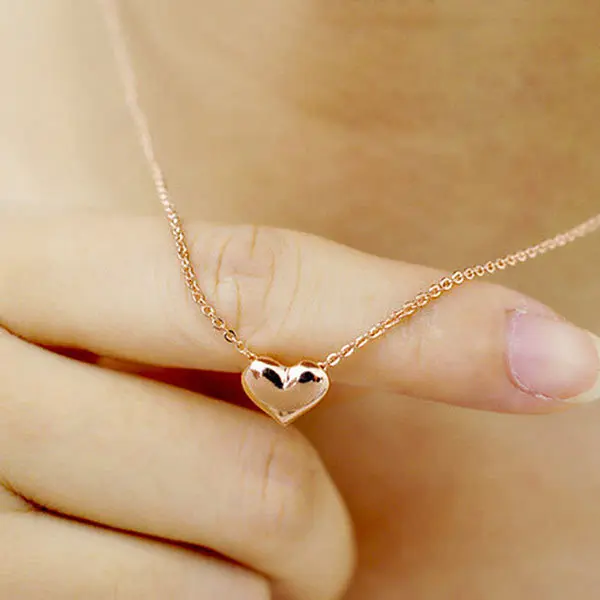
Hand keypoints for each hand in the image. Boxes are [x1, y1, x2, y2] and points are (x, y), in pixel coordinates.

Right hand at [1, 216, 597, 598]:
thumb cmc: (83, 356)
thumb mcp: (152, 320)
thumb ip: (262, 316)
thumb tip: (489, 340)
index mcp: (36, 273)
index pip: (252, 285)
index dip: (416, 323)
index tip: (554, 358)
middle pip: (250, 472)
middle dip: (313, 515)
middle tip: (292, 505)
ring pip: (214, 583)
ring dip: (260, 574)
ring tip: (206, 534)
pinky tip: (156, 564)